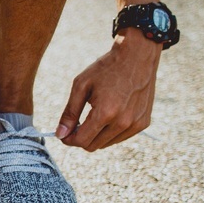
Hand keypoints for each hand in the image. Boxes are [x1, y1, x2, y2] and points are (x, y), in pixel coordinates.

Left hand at [57, 28, 162, 150]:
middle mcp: (123, 123)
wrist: (137, 56)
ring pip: (106, 144)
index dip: (68, 139)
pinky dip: (110, 132)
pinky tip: (108, 115)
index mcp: (106, 113)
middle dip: (80, 138)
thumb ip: (69, 113)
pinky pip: (120, 137)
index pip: (82, 140)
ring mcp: (136, 124)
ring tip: (92, 116)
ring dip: (96, 135)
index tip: (63, 133)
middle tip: (75, 124)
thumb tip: (60, 134)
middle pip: (93, 146)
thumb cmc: (106, 69)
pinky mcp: (143, 123)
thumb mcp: (81, 86)